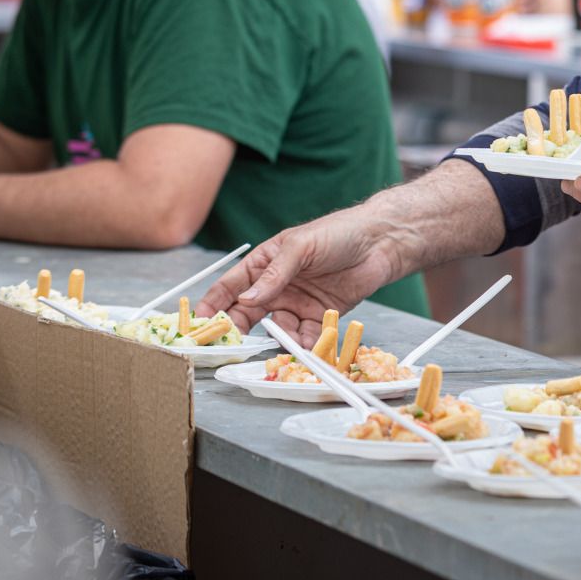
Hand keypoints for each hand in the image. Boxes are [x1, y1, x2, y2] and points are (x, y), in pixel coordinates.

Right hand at [195, 209, 404, 345]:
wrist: (380, 243)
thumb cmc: (337, 233)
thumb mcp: (300, 247)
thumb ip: (273, 275)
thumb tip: (246, 300)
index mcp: (264, 263)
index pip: (231, 286)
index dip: (214, 304)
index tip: (200, 323)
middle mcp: (276, 286)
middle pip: (248, 313)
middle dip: (238, 329)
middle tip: (232, 344)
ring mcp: (297, 302)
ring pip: (276, 328)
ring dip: (276, 338)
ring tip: (279, 342)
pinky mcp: (319, 316)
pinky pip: (304, 335)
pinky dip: (303, 343)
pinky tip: (304, 346)